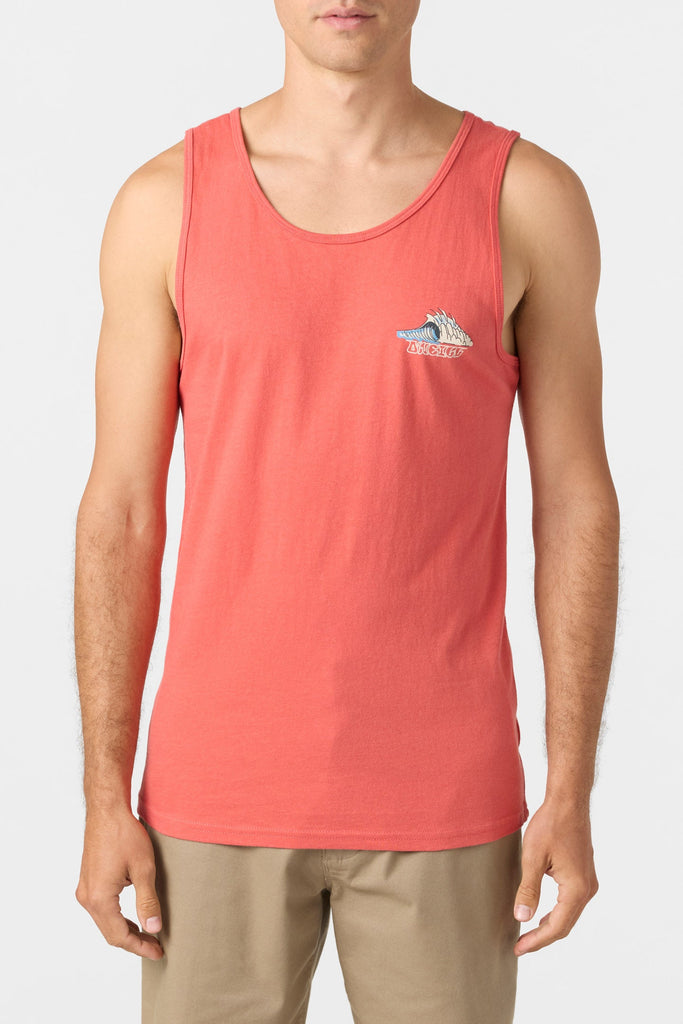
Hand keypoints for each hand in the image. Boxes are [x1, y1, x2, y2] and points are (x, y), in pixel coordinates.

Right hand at [75, 807, 163, 959]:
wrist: (106, 810)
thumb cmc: (125, 834)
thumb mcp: (143, 868)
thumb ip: (147, 900)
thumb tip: (154, 928)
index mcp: (99, 898)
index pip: (119, 936)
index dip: (140, 947)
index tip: (159, 952)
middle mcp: (87, 897)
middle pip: (110, 933)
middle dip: (134, 942)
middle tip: (157, 947)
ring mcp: (85, 889)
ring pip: (105, 922)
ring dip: (125, 930)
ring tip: (148, 935)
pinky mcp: (88, 881)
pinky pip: (101, 909)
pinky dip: (117, 918)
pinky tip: (133, 917)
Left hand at [513, 799, 598, 955]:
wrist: (568, 802)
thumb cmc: (550, 825)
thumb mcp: (532, 857)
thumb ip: (528, 890)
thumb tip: (522, 918)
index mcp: (577, 889)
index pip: (557, 926)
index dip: (537, 941)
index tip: (518, 948)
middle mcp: (587, 889)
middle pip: (565, 924)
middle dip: (542, 937)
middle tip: (520, 946)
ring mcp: (588, 882)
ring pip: (569, 914)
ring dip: (550, 926)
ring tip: (527, 934)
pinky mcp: (584, 875)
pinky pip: (571, 902)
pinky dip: (556, 913)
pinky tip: (542, 914)